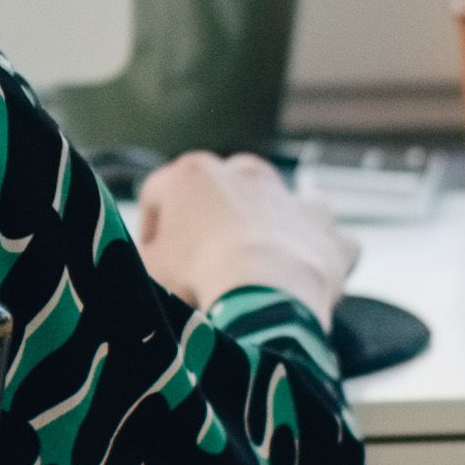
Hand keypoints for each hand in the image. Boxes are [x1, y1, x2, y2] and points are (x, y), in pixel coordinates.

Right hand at [129, 149, 356, 325]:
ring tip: (257, 267)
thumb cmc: (196, 276)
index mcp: (192, 174)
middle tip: (202, 265)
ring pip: (276, 204)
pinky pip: (324, 236)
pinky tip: (309, 274)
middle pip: (220, 193)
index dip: (152, 231)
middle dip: (211, 223)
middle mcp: (244, 173)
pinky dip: (317, 252)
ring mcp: (290, 197)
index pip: (158, 194)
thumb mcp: (144, 268)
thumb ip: (139, 255)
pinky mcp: (325, 227)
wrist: (263, 291)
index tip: (154, 261)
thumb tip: (138, 258)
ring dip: (267, 227)